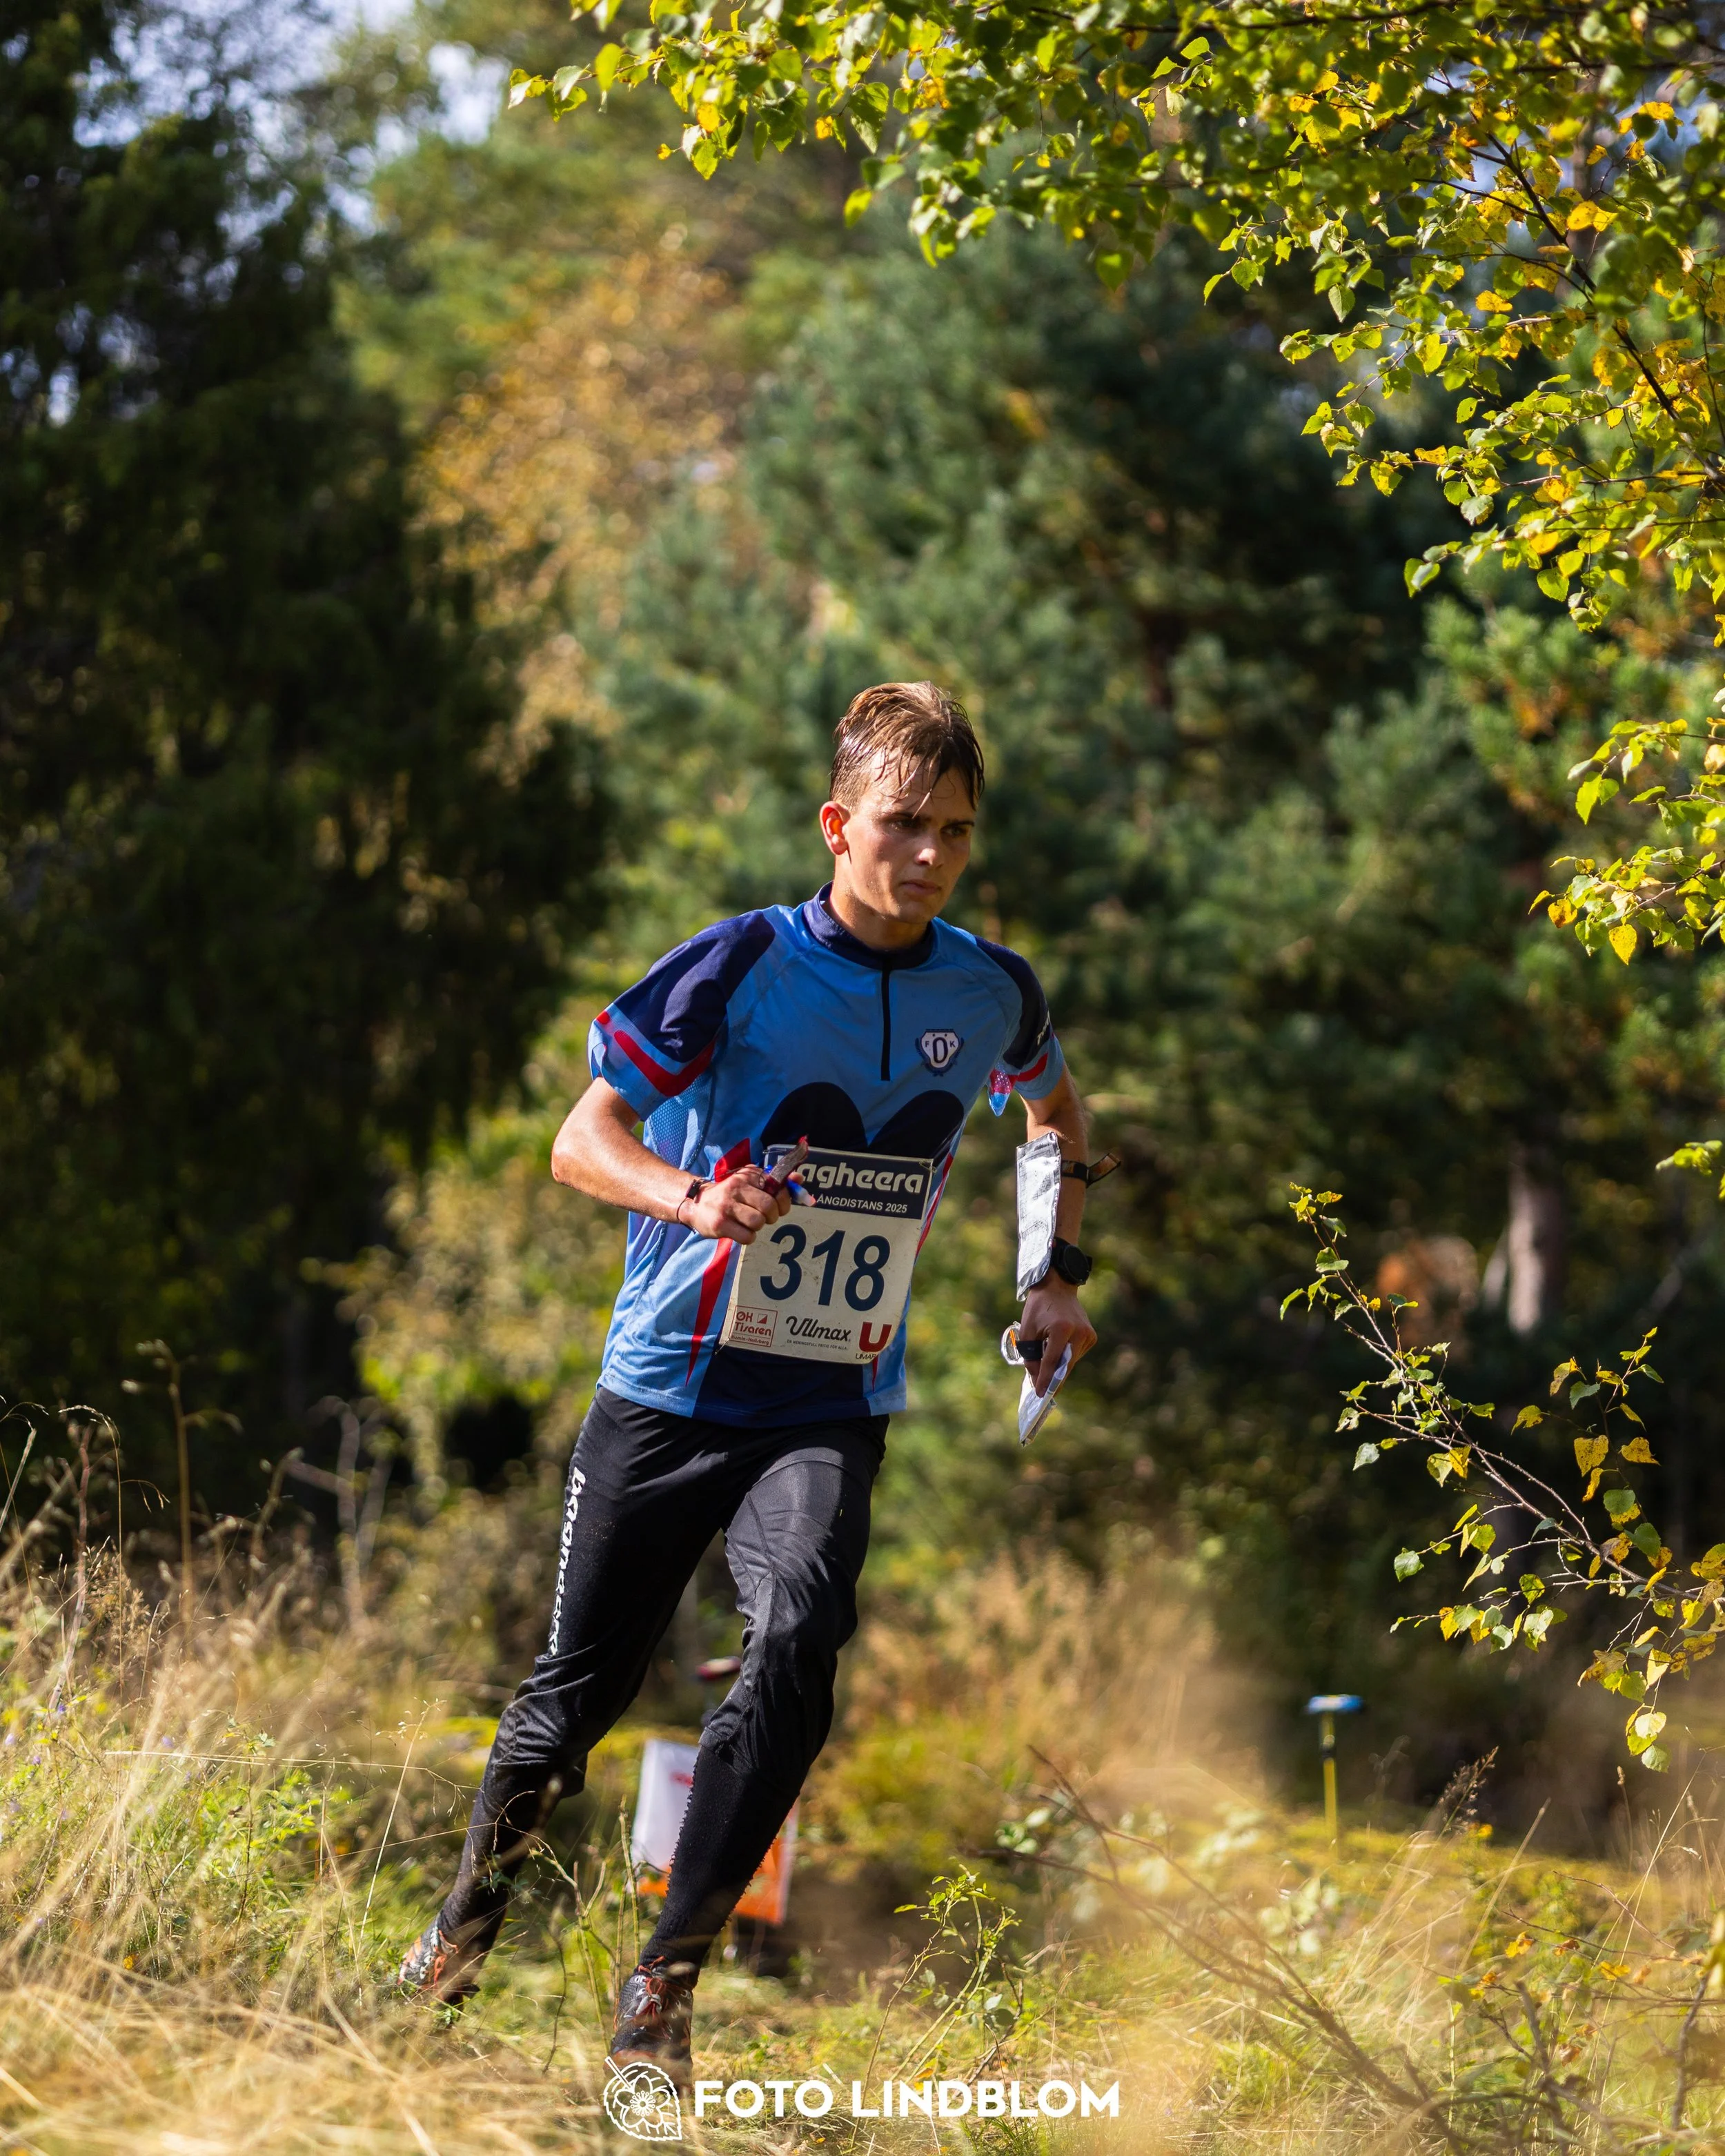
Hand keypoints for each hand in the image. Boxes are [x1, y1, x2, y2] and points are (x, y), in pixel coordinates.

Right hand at [684, 1164, 792, 1243]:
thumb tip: (799, 1178)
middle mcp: (736, 1188)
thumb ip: (775, 1180)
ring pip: (758, 1222)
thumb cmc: (729, 1194)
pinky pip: (747, 1236)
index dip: (783, 1200)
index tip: (778, 1206)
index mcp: (746, 1176)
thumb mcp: (749, 1182)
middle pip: (768, 1206)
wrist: (695, 1203)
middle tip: (764, 1217)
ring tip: (749, 1223)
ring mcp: (726, 1206)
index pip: (776, 1188)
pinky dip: (749, 1237)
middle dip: (771, 1215)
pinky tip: (741, 1231)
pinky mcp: (719, 1224)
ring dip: (758, 1227)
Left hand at [1018, 1280, 1096, 1396]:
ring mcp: (1088, 1334)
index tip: (1040, 1394)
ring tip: (1046, 1367)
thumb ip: (1030, 1355)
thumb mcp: (1027, 1331)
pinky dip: (1066, 1358)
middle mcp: (1079, 1332)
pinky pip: (1076, 1354)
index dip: (1045, 1379)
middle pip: (1065, 1365)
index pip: (1052, 1361)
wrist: (1056, 1287)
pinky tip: (1057, 1349)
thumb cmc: (1038, 1308)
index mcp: (1062, 1329)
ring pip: (1071, 1361)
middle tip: (1044, 1393)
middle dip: (1054, 1380)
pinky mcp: (1091, 1336)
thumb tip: (1037, 1377)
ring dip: (1059, 1367)